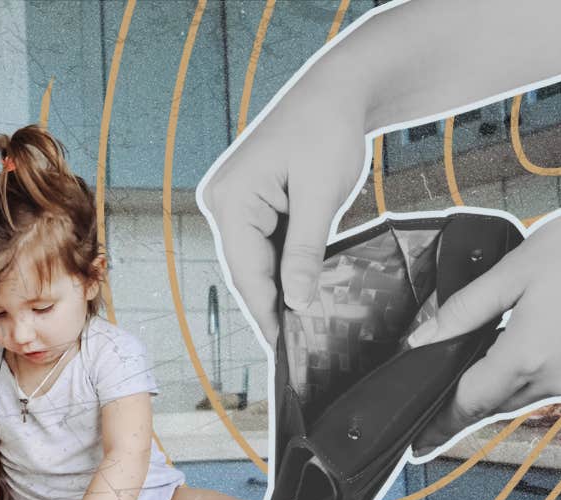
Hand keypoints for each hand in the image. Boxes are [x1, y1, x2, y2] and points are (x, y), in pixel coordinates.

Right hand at [199, 73, 369, 346]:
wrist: (338, 91)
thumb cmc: (328, 129)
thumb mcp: (321, 195)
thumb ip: (305, 252)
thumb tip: (296, 302)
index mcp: (230, 198)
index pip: (245, 270)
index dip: (266, 311)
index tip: (283, 347)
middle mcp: (222, 202)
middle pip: (246, 268)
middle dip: (270, 304)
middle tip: (295, 347)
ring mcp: (234, 202)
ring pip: (255, 260)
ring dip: (277, 288)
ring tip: (300, 326)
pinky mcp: (252, 203)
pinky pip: (264, 244)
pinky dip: (283, 266)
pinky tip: (300, 289)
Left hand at [410, 203, 560, 451]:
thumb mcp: (514, 271)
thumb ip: (464, 311)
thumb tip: (423, 340)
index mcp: (527, 356)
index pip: (468, 403)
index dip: (439, 423)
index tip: (418, 441)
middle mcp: (558, 377)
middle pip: (494, 403)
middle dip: (463, 404)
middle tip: (433, 410)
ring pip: (525, 395)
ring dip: (496, 388)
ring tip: (468, 376)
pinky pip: (553, 382)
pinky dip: (528, 374)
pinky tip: (518, 350)